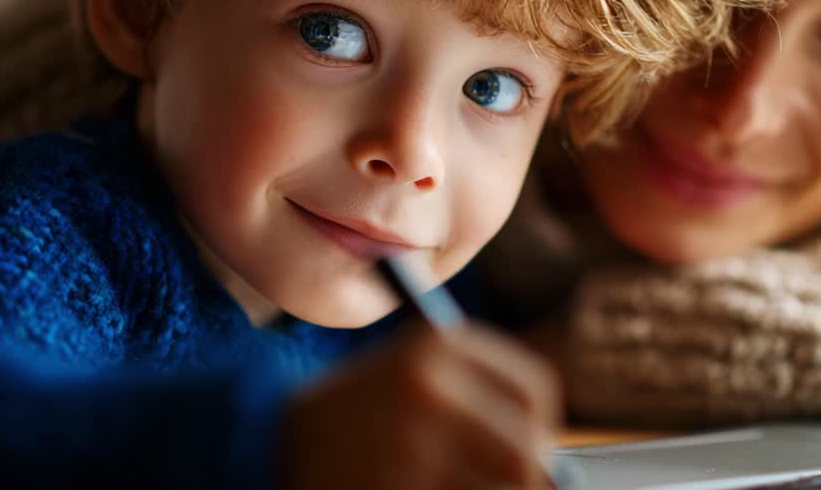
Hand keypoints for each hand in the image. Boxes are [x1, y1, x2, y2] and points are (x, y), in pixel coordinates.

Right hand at [281, 322, 561, 489]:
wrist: (266, 443)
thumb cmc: (358, 415)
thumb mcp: (413, 378)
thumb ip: (479, 402)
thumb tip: (554, 469)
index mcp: (436, 344)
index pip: (535, 390)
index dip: (538, 426)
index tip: (529, 445)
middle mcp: (427, 389)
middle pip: (526, 453)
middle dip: (524, 479)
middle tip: (505, 485)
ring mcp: (409, 447)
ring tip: (448, 484)